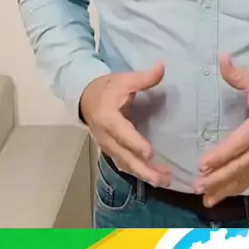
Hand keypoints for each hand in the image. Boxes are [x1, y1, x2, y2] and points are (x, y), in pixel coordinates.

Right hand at [80, 62, 170, 187]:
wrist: (85, 97)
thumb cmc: (106, 88)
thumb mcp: (124, 80)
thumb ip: (144, 78)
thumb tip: (162, 67)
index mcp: (107, 117)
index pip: (121, 133)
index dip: (135, 144)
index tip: (149, 153)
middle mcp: (106, 136)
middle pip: (124, 156)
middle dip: (144, 169)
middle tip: (163, 178)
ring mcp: (108, 146)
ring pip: (125, 164)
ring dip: (144, 174)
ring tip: (164, 181)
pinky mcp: (112, 151)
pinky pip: (125, 165)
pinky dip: (139, 173)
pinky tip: (154, 178)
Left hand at [193, 55, 248, 206]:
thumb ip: (238, 75)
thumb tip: (221, 59)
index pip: (238, 144)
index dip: (221, 156)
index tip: (203, 164)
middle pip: (240, 166)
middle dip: (218, 178)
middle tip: (198, 186)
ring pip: (246, 177)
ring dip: (226, 189)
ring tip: (207, 200)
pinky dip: (237, 189)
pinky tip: (223, 196)